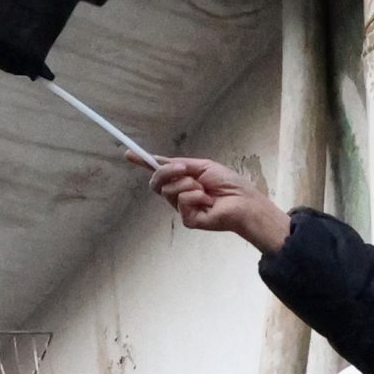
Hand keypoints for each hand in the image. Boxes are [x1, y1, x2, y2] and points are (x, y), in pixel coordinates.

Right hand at [150, 157, 289, 251]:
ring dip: (188, 184)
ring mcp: (183, 208)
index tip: (129, 154)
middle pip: (157, 182)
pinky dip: (195, 196)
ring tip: (206, 190)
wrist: (244, 202)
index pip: (160, 172)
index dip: (144, 163)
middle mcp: (180, 194)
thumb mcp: (203, 166)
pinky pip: (181, 201)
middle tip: (184, 169)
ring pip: (168, 191)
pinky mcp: (187, 220)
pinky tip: (207, 202)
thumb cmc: (229, 184)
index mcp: (183, 180)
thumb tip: (158, 159)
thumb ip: (180, 164)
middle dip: (167, 171)